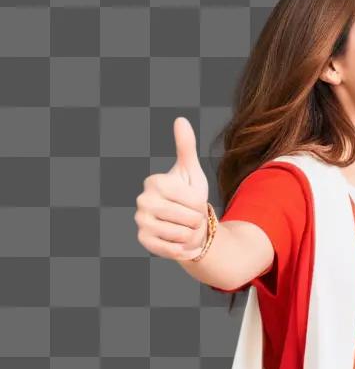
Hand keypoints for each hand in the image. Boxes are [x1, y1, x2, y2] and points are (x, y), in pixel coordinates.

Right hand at [135, 117, 210, 260]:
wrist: (186, 224)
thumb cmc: (190, 196)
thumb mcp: (191, 171)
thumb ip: (185, 146)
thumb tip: (180, 119)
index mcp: (154, 181)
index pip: (192, 199)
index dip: (200, 203)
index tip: (194, 200)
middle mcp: (142, 201)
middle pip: (187, 217)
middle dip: (197, 220)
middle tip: (193, 217)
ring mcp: (141, 221)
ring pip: (181, 234)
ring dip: (192, 234)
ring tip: (187, 228)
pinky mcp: (144, 241)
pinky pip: (172, 248)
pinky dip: (183, 248)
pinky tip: (181, 241)